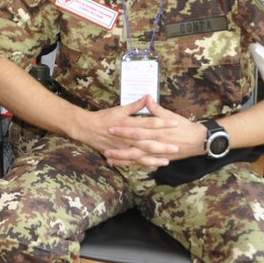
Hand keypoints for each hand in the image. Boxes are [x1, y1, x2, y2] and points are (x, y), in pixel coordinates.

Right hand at [72, 96, 187, 166]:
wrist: (86, 128)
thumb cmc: (103, 117)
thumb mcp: (119, 109)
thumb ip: (135, 105)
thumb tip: (147, 96)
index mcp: (129, 123)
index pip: (149, 123)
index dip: (163, 122)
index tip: (176, 123)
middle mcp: (127, 137)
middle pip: (148, 142)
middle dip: (163, 146)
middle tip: (177, 147)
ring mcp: (123, 147)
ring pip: (141, 154)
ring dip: (154, 158)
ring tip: (167, 161)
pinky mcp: (119, 154)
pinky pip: (132, 161)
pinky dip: (142, 164)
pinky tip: (152, 166)